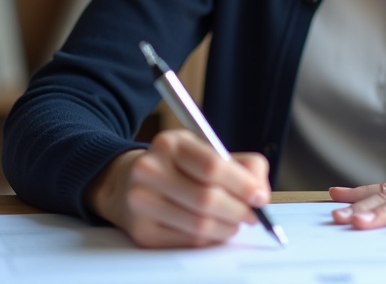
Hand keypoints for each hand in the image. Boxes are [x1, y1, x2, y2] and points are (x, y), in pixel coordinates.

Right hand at [86, 128, 270, 247]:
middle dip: (239, 211)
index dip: (242, 184)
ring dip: (227, 228)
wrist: (125, 182)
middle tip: (252, 215)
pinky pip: (188, 241)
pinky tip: (213, 228)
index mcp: (170, 143)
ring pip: (199, 225)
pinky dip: (209, 238)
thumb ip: (241, 164)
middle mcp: (150, 170)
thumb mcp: (203, 150)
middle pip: (207, 199)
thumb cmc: (175, 166)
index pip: (212, 166)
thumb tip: (260, 193)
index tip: (259, 196)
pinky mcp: (141, 231)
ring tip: (234, 222)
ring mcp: (141, 202)